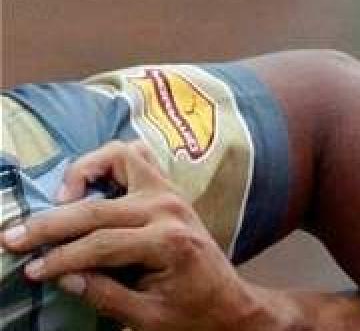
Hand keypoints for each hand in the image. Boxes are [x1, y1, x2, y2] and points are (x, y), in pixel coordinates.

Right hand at [0, 141, 281, 329]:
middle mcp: (169, 209)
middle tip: (13, 238)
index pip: (100, 245)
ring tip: (58, 202)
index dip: (60, 258)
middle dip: (50, 224)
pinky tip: (86, 186)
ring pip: (118, 158)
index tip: (30, 270)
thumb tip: (60, 274)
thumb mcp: (146, 317)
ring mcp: (170, 192)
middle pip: (98, 207)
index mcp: (168, 242)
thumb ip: (103, 294)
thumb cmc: (189, 313)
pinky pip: (135, 156)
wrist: (227, 303)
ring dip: (82, 174)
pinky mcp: (167, 188)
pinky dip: (107, 162)